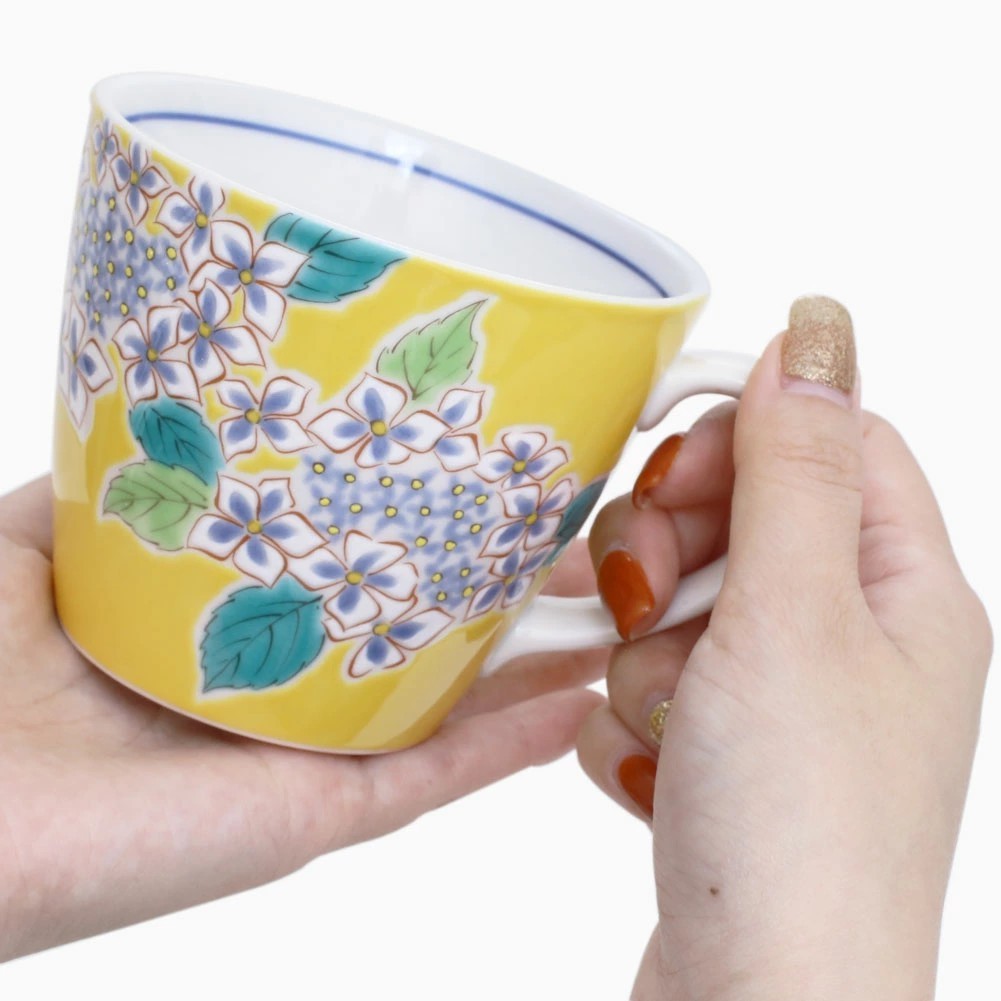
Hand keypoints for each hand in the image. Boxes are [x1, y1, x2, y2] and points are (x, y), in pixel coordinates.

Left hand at [0, 481, 602, 960]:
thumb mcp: (46, 539)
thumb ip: (120, 485)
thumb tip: (172, 414)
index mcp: (236, 626)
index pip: (351, 572)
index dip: (421, 528)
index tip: (485, 477)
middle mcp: (285, 688)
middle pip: (420, 639)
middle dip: (508, 592)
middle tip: (583, 543)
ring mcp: (311, 752)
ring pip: (451, 706)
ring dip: (537, 665)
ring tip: (614, 613)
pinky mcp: (319, 809)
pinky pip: (436, 772)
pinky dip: (513, 744)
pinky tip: (581, 700)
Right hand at [577, 297, 991, 999]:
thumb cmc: (799, 826)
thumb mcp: (793, 615)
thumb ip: (795, 466)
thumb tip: (816, 329)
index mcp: (902, 591)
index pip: (830, 445)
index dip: (744, 434)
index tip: (662, 451)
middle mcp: (851, 640)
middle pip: (742, 522)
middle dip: (671, 552)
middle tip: (642, 596)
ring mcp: (784, 702)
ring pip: (682, 606)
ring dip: (644, 649)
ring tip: (658, 716)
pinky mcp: (725, 755)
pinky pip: (656, 684)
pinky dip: (636, 718)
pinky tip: (654, 773)